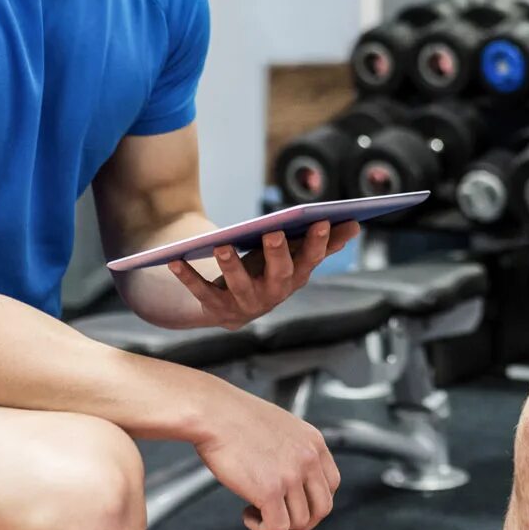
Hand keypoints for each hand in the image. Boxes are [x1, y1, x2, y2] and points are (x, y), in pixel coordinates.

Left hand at [166, 220, 359, 329]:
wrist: (229, 307)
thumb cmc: (267, 271)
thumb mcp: (292, 258)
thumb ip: (322, 244)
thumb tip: (354, 224)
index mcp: (295, 279)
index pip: (311, 260)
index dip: (318, 243)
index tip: (321, 221)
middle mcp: (274, 295)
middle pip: (279, 275)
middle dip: (277, 253)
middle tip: (274, 231)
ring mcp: (245, 304)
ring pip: (240, 285)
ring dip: (231, 266)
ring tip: (222, 245)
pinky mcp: (216, 308)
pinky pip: (201, 293)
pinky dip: (187, 277)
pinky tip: (174, 260)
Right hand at [195, 389, 340, 529]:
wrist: (212, 413)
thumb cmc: (234, 417)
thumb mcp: (280, 427)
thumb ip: (293, 449)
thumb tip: (289, 477)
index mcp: (313, 442)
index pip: (332, 484)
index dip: (315, 502)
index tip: (298, 508)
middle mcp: (308, 459)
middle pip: (322, 507)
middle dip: (303, 523)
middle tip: (281, 525)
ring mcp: (291, 476)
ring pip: (299, 522)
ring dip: (278, 525)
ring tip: (255, 511)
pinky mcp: (269, 491)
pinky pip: (276, 527)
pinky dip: (262, 529)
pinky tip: (247, 514)